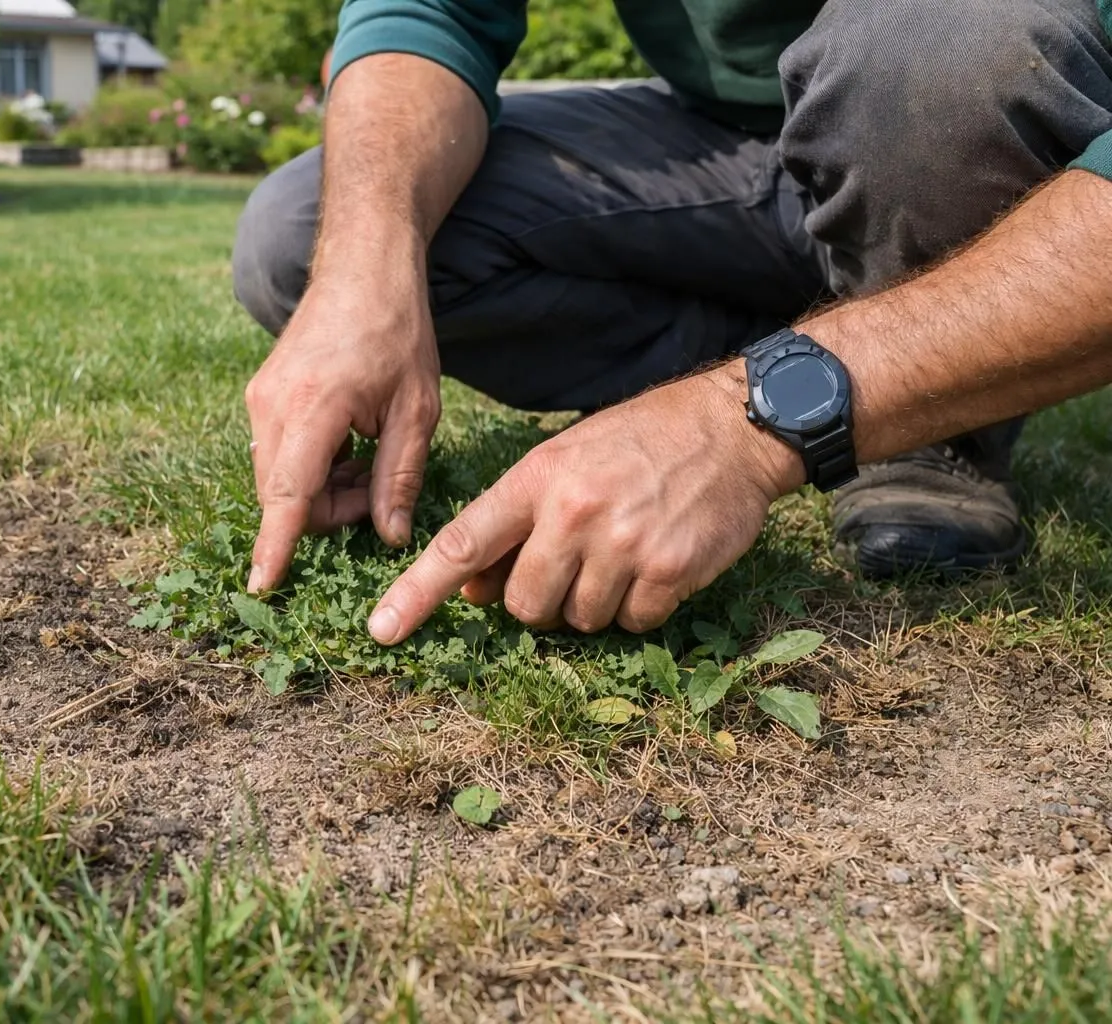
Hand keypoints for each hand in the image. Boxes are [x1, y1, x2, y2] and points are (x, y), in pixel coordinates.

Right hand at [245, 278, 441, 591]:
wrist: (361, 268)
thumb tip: (389, 537)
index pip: (289, 495)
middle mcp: (272, 406)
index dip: (277, 546)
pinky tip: (348, 446)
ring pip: (280, 480)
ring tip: (368, 462)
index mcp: (314, 408)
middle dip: (328, 512)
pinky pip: (278, 456)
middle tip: (377, 490)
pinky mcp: (260, 396)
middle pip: (285, 497)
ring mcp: (260, 399)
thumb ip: (400, 477)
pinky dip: (310, 468)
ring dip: (321, 490)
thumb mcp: (417, 410)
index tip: (262, 586)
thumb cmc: (397, 332)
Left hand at [367, 365, 803, 642]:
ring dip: (593, 603)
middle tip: (570, 565)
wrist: (730, 427)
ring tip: (620, 552)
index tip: (382, 630)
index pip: (462, 544)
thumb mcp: (563, 462)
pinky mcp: (669, 571)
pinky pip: (632, 623)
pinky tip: (655, 563)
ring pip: (578, 621)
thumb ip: (516, 522)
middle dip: (538, 602)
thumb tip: (470, 588)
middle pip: (522, 606)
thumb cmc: (635, 445)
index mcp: (536, 480)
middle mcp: (573, 512)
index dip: (418, 593)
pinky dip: (639, 607)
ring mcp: (622, 544)